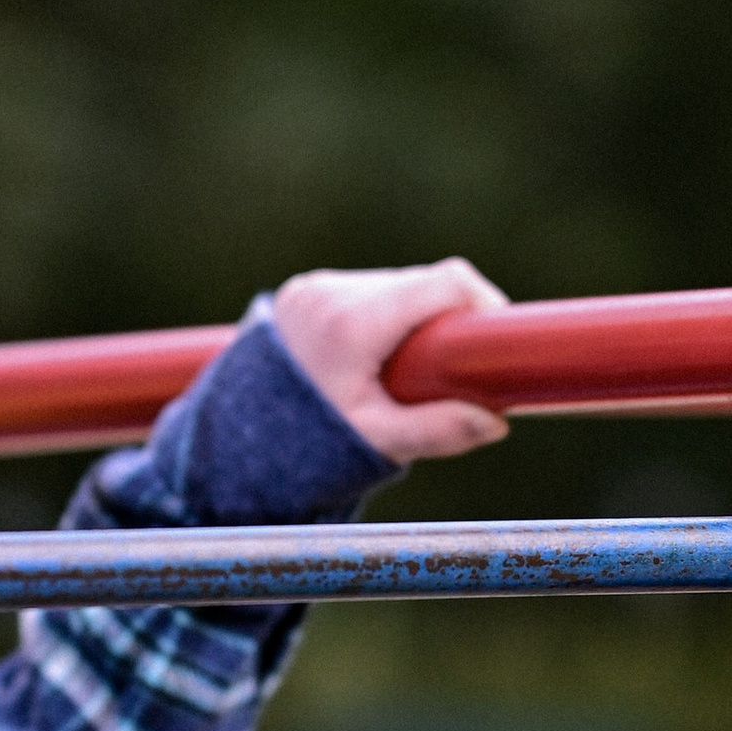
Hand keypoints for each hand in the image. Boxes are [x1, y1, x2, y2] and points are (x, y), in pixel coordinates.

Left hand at [268, 259, 512, 464]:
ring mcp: (313, 288)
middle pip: (420, 283)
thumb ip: (438, 430)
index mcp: (353, 324)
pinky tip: (375, 358)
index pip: (443, 282)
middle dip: (446, 319)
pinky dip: (382, 316)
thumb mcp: (377, 442)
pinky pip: (364, 292)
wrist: (235, 445)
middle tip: (453, 370)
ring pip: (394, 285)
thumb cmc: (306, 448)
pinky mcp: (303, 292)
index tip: (495, 335)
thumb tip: (496, 421)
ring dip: (414, 317)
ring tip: (406, 372)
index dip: (483, 301)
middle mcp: (331, 294)